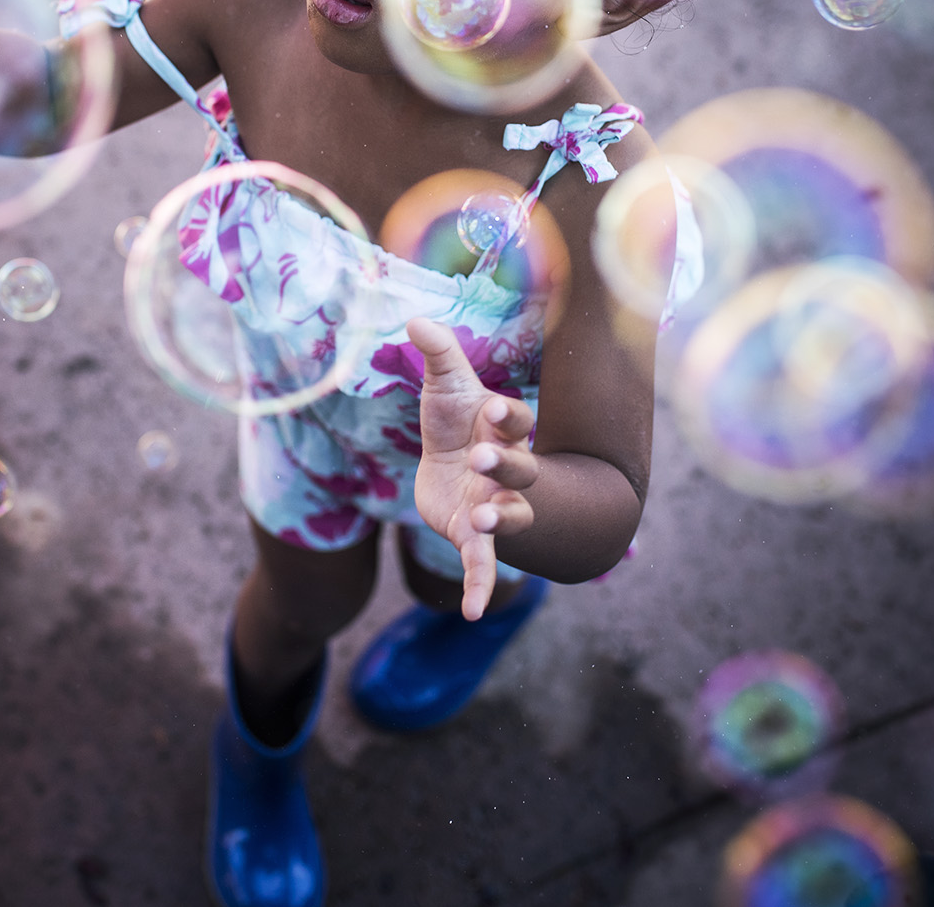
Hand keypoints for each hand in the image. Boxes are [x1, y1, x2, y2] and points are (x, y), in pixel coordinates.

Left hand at [408, 317, 540, 619]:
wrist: (447, 464)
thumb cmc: (454, 420)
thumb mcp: (443, 385)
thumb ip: (437, 353)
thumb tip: (414, 318)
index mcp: (501, 429)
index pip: (514, 421)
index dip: (507, 417)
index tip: (493, 410)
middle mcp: (506, 469)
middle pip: (519, 469)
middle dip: (505, 465)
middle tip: (483, 460)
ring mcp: (494, 506)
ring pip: (510, 515)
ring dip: (500, 518)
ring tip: (481, 521)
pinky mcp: (472, 537)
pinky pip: (482, 565)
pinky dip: (479, 588)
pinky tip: (472, 614)